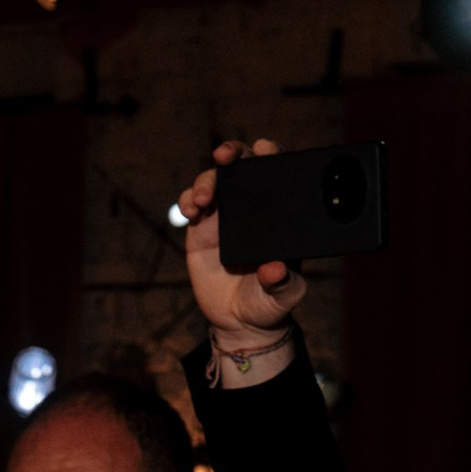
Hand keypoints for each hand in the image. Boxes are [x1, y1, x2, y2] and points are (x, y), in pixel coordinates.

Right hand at [178, 139, 306, 353]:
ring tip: (201, 201)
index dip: (270, 154)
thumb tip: (274, 270)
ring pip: (213, 181)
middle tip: (224, 157)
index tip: (262, 149)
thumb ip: (283, 284)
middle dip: (232, 153)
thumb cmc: (268, 304)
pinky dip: (187, 200)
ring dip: (205, 181)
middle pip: (241, 166)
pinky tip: (190, 211)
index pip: (276, 173)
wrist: (239, 321)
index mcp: (276, 214)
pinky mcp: (201, 229)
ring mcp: (224, 216)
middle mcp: (251, 208)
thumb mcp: (284, 296)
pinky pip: (191, 203)